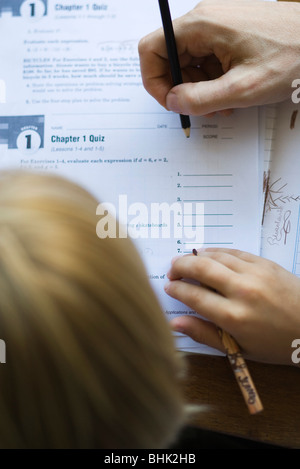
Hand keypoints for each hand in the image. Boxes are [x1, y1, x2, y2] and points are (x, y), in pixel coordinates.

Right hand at [138, 0, 299, 115]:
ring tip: (221, 105)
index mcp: (201, 25)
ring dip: (198, 88)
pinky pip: (207, 59)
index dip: (154, 81)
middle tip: (200, 110)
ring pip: (189, 61)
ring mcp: (217, 25)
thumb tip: (173, 102)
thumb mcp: (241, 89)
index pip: (153, 48)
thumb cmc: (292, 56)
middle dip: (181, 89)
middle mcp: (205, 20)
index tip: (170, 103)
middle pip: (170, 57)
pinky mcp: (228, 33)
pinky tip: (230, 93)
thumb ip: (200, 99)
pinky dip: (212, 80)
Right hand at [164, 248, 299, 365]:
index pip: (193, 296)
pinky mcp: (264, 263)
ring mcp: (254, 273)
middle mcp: (242, 290)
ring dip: (195, 256)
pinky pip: (233, 251)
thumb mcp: (240, 349)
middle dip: (180, 266)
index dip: (176, 289)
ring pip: (215, 256)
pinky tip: (207, 254)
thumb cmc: (277, 344)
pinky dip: (216, 251)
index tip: (168, 287)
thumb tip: (175, 324)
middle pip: (200, 269)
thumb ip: (205, 335)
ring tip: (185, 262)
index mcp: (234, 317)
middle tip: (171, 271)